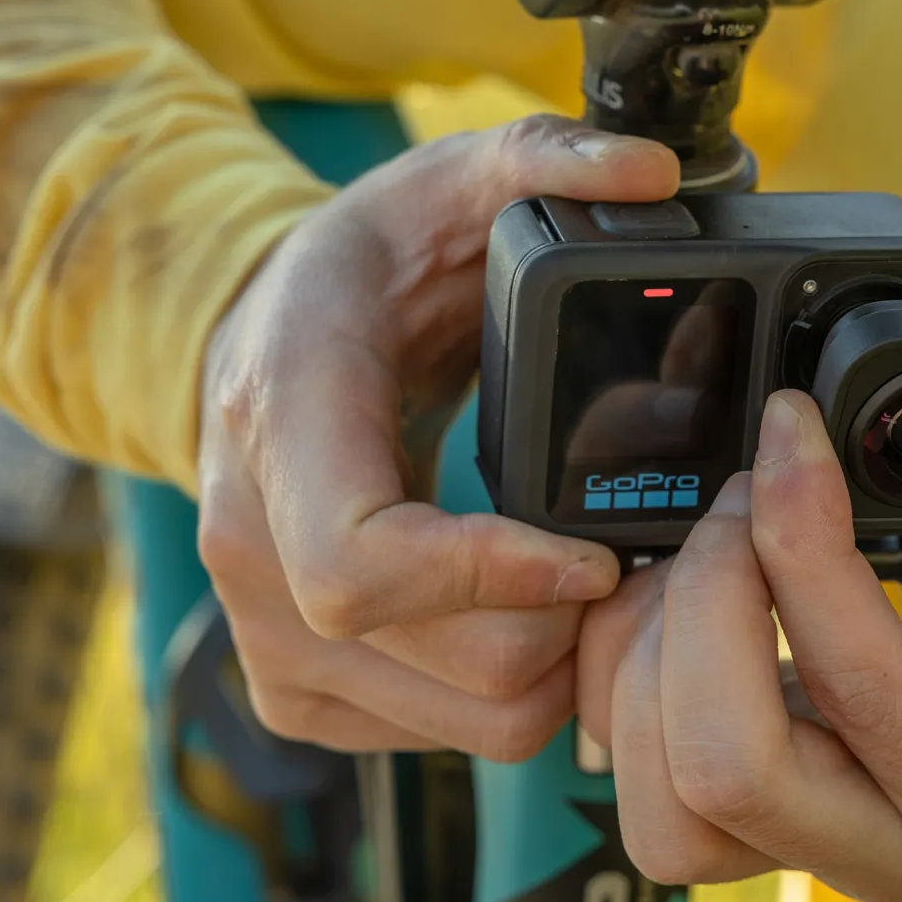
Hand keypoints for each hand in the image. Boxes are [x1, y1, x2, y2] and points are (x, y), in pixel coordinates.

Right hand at [199, 115, 680, 759]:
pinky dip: (507, 695)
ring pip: (461, 721)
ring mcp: (262, 629)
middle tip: (627, 558)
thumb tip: (651, 172)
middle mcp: (250, 542)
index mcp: (283, 416)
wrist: (255, 348)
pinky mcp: (291, 688)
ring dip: (555, 668)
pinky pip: (435, 740)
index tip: (592, 551)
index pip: (362, 562)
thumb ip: (545, 160)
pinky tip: (524, 618)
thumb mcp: (443, 184)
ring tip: (588, 586)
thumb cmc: (358, 277)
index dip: (495, 578)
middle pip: (444, 662)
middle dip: (568, 625)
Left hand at [579, 352, 901, 901]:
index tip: (795, 431)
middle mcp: (897, 856)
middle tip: (749, 500)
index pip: (857, 685)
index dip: (801, 538)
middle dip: (704, 606)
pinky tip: (704, 602)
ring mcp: (831, 850)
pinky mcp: (795, 823)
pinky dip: (649, 683)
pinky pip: (671, 781)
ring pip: (666, 802)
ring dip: (654, 661)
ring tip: (721, 554)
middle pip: (719, 768)